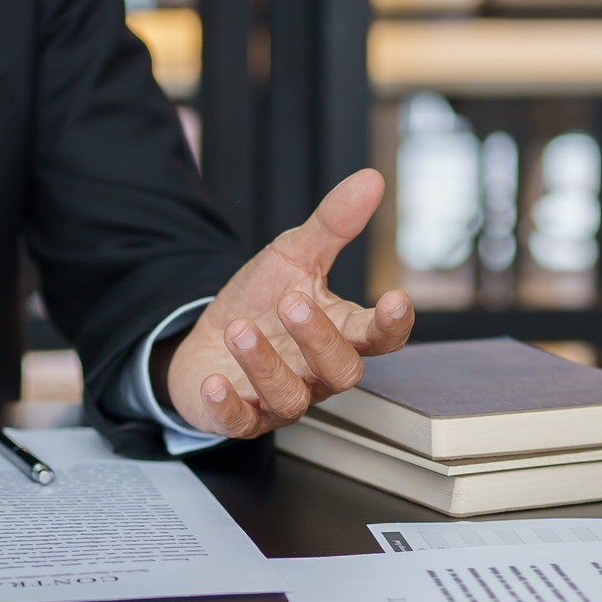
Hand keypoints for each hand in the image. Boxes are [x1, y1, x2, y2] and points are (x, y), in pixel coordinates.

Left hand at [164, 169, 412, 436]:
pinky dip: (227, 406)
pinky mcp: (241, 417)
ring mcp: (279, 399)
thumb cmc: (262, 301)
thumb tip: (371, 178)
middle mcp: (317, 373)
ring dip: (265, 364)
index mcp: (339, 333)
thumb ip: (332, 225)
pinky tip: (215, 382)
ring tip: (240, 328)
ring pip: (290, 397)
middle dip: (319, 337)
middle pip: (341, 371)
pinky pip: (240, 423)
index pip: (380, 337)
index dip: (391, 324)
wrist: (206, 338)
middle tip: (292, 300)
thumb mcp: (293, 256)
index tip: (394, 299)